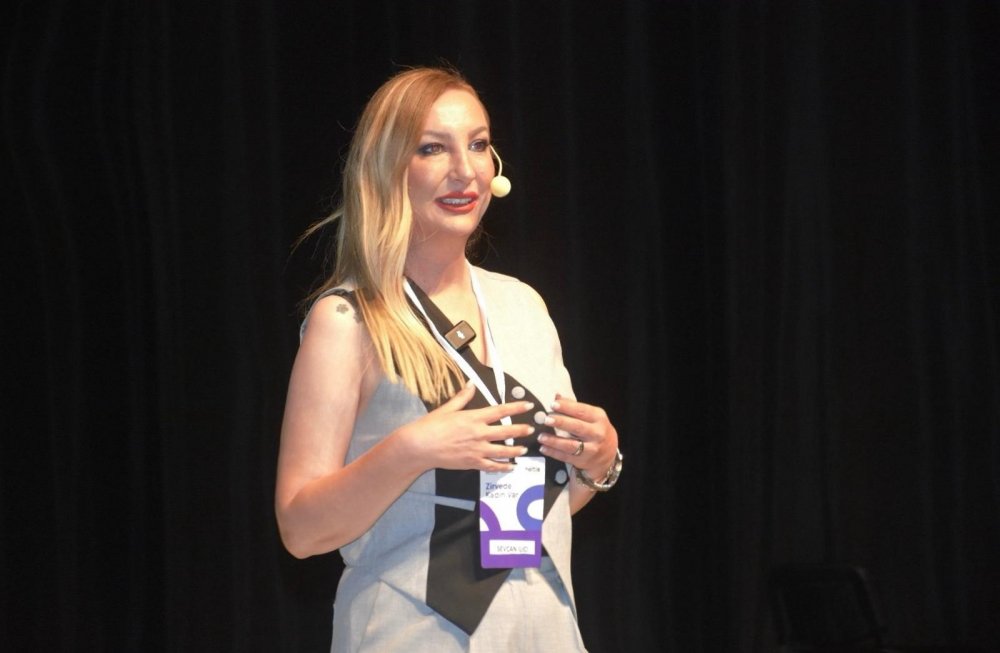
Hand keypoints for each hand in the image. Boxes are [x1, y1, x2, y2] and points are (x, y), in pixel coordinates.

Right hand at [397, 383, 536, 472]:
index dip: (516, 408)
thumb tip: (471, 384)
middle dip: (521, 430)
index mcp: (474, 417)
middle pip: (506, 431)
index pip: (500, 411)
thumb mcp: (447, 408)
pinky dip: (503, 467)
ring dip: (515, 450)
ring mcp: (477, 450)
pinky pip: (492, 466)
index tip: (528, 405)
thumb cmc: (430, 426)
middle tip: (531, 429)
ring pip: (503, 451)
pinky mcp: (472, 463)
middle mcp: (479, 433)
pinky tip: (510, 467)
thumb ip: (462, 397)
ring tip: (524, 450)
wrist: (419, 446)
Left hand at [536, 393, 618, 478]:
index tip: (553, 404)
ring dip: (554, 441)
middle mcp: (597, 433)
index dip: (567, 407)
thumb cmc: (595, 428)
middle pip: (577, 427)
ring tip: (541, 436)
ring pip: (570, 445)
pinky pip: (566, 457)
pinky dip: (553, 452)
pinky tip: (543, 448)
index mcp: (598, 418)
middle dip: (561, 423)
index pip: (582, 411)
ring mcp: (591, 449)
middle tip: (546, 419)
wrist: (608, 452)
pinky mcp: (583, 460)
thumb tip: (556, 396)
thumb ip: (574, 406)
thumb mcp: (591, 415)